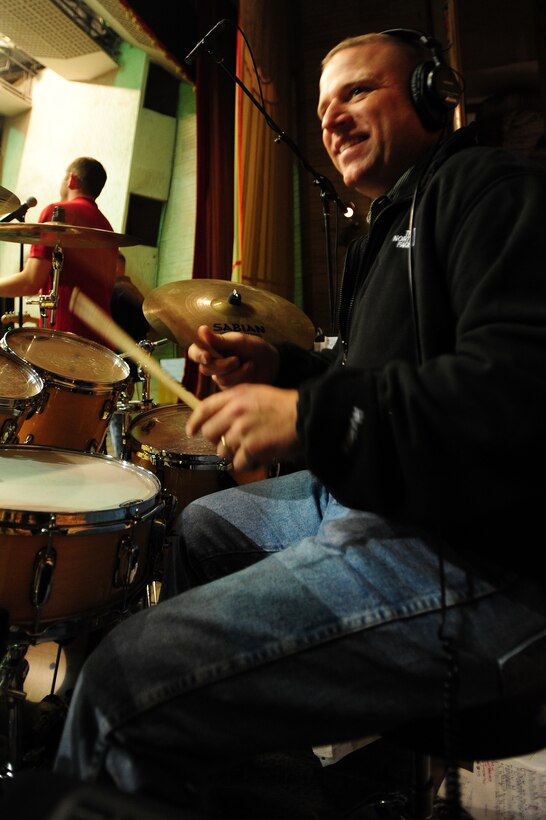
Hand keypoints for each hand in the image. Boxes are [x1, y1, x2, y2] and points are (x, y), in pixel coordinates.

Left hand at [186, 383, 301, 471]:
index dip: (195, 421)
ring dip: (235, 453)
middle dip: (219, 441)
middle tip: (234, 443)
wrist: (307, 415)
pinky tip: (259, 456)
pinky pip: (238, 463)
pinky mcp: (251, 447)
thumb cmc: (286, 406)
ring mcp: (242, 429)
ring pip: (223, 450)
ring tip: (252, 448)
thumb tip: (220, 420)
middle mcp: (235, 411)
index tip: (191, 430)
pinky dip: (248, 464)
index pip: (204, 408)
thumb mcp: (257, 394)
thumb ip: (236, 404)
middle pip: (210, 433)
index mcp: (236, 395)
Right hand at [187, 325, 279, 388]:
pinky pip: (230, 386)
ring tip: (249, 364)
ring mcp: (220, 377)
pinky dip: (242, 377)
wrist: (271, 363)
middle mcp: (213, 363)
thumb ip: (219, 340)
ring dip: (237, 371)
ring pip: (219, 379)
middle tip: (237, 359)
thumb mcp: (238, 341)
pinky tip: (250, 370)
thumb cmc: (253, 348)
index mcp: (212, 348)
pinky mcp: (229, 388)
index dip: (198, 355)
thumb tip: (201, 330)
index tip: (207, 356)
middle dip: (222, 365)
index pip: (195, 352)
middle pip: (205, 368)